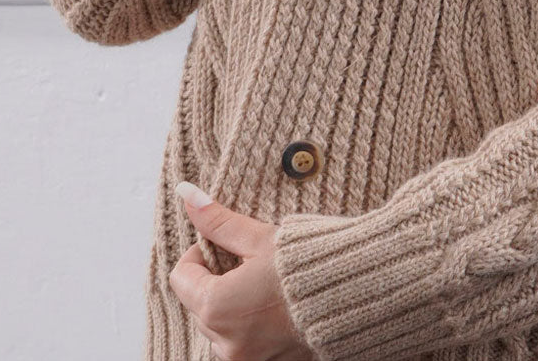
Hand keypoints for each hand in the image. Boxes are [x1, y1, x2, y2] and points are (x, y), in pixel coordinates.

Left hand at [169, 182, 349, 360]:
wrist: (356, 294)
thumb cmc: (306, 263)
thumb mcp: (259, 237)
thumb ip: (218, 221)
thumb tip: (186, 193)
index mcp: (217, 307)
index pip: (181, 277)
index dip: (200, 254)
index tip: (226, 245)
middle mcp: (225, 343)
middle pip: (198, 304)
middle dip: (217, 280)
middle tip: (250, 262)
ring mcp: (245, 360)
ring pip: (218, 326)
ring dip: (231, 306)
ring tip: (266, 286)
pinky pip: (241, 343)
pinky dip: (250, 325)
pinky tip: (275, 307)